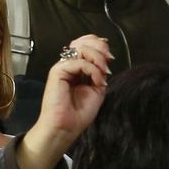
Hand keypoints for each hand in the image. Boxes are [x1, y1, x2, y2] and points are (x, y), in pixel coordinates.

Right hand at [25, 36, 112, 155]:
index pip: (86, 45)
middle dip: (100, 48)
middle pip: (84, 41)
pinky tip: (97, 82)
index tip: (110, 59)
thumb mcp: (96, 88)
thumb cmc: (79, 113)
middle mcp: (68, 64)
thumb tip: (105, 57)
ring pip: (82, 48)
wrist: (65, 127)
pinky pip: (79, 62)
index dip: (100, 45)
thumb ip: (99, 72)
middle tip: (109, 61)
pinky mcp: (57, 71)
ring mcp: (62, 67)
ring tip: (104, 73)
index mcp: (76, 68)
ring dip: (98, 59)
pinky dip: (93, 70)